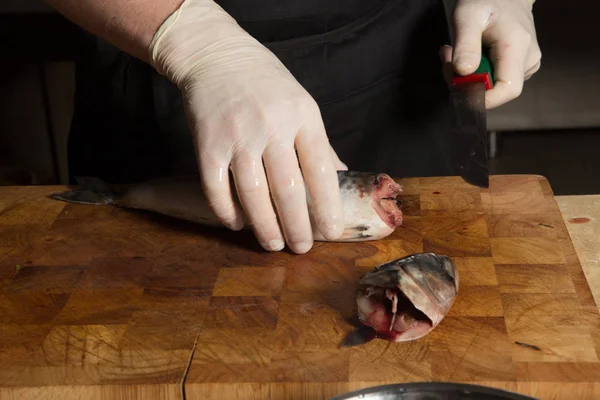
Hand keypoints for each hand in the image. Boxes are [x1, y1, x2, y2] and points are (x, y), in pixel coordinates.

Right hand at [148, 0, 345, 253]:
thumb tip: (341, 179)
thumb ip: (319, 143)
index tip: (331, 232)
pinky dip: (227, 212)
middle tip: (301, 248)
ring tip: (274, 244)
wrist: (216, 55)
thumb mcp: (302, 104)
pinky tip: (238, 225)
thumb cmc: (267, 83)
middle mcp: (272, 127)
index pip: (321, 170)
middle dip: (297, 226)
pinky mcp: (207, 144)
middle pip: (288, 190)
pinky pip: (216, 188)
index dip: (327, 206)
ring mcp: (237, 136)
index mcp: (303, 116)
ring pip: (253, 195)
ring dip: (264, 227)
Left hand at [441, 0, 541, 108]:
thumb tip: (464, 72)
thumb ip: (466, 44)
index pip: (508, 90)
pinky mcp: (520, 66)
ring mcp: (526, 64)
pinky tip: (470, 54)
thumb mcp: (467, 16)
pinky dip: (476, 71)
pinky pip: (494, 79)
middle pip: (495, 90)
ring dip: (468, 75)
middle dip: (466, 82)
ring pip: (492, 86)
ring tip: (456, 51)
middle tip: (447, 58)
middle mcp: (528, 60)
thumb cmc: (485, 0)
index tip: (458, 88)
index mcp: (518, 48)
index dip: (484, 99)